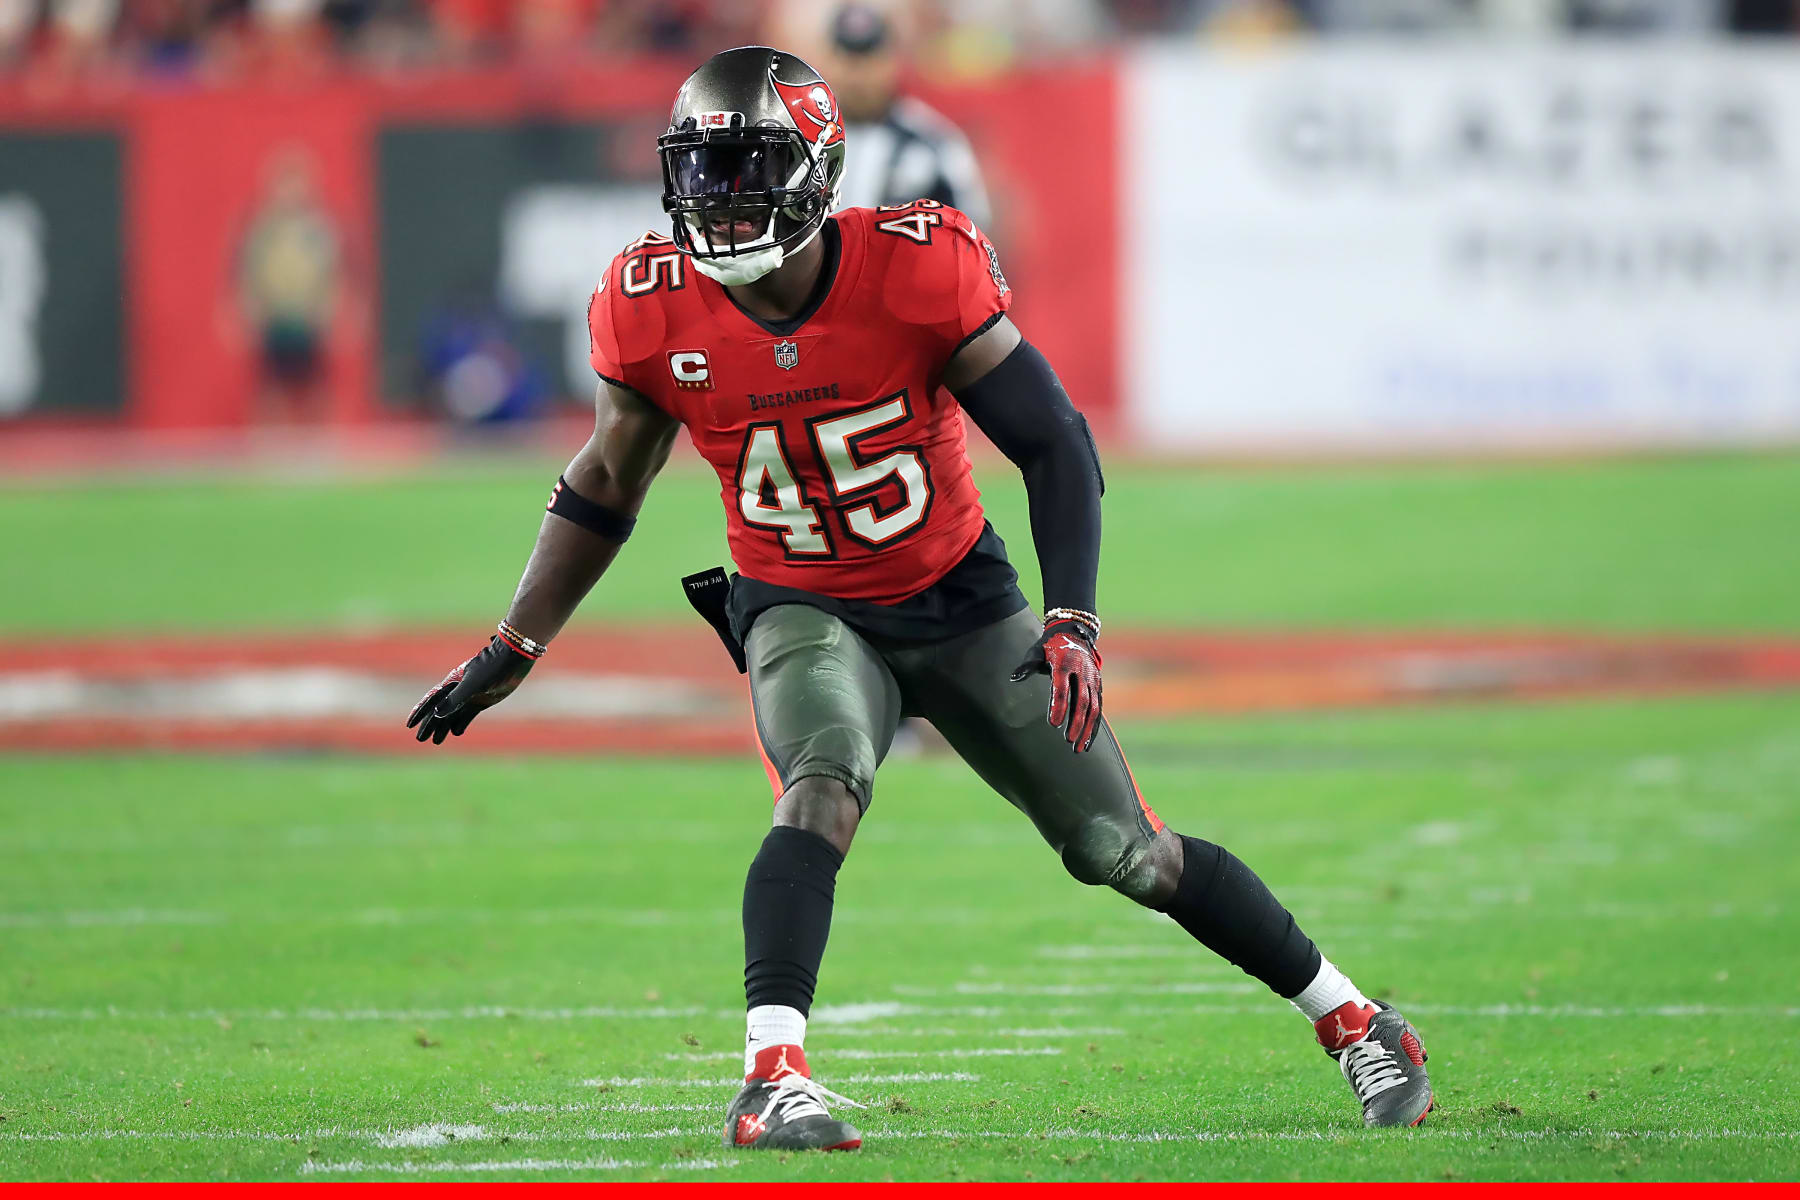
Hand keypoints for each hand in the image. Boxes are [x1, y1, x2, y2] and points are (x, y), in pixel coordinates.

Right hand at [406, 636, 535, 743]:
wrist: (513, 658)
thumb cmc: (492, 668)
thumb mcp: (473, 684)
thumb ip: (455, 699)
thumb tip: (437, 714)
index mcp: (452, 684)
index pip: (431, 701)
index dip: (419, 713)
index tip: (409, 725)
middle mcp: (458, 690)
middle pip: (440, 711)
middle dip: (429, 724)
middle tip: (420, 739)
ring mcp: (471, 695)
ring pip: (453, 714)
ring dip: (444, 727)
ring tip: (436, 741)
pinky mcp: (483, 700)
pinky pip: (468, 714)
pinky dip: (461, 723)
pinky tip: (456, 732)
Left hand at [1010, 618, 1102, 751]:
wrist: (1075, 633)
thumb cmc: (1050, 646)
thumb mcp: (1037, 651)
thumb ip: (1027, 665)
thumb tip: (1014, 678)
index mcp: (1065, 664)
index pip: (1062, 687)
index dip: (1058, 706)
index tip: (1053, 724)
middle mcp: (1082, 672)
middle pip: (1081, 700)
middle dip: (1076, 722)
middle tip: (1068, 740)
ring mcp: (1093, 680)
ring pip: (1093, 708)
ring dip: (1087, 729)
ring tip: (1078, 748)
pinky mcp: (1098, 687)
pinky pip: (1098, 709)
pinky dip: (1094, 727)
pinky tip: (1087, 743)